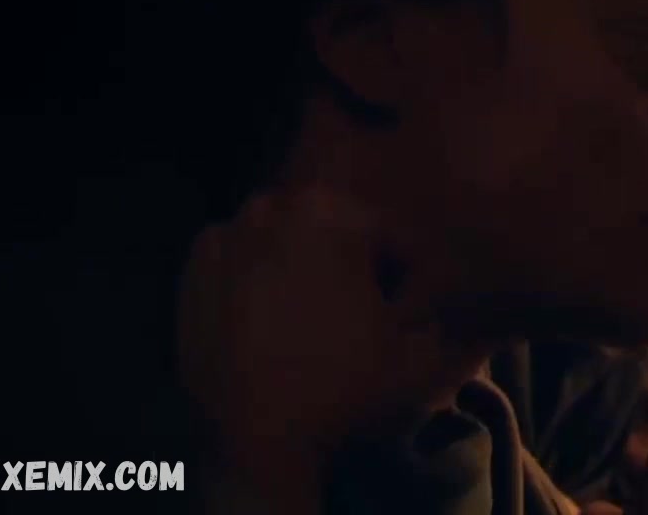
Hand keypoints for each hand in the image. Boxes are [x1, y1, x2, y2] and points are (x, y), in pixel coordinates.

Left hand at [176, 186, 472, 498]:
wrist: (258, 441)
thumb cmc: (344, 386)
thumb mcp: (421, 352)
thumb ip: (449, 313)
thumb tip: (457, 296)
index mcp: (332, 211)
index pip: (385, 228)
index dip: (401, 268)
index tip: (398, 305)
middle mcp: (272, 206)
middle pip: (329, 226)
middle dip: (347, 260)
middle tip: (356, 312)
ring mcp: (225, 235)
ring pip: (282, 239)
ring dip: (301, 265)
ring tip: (311, 318)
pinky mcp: (191, 271)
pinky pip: (240, 260)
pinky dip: (256, 278)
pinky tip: (272, 320)